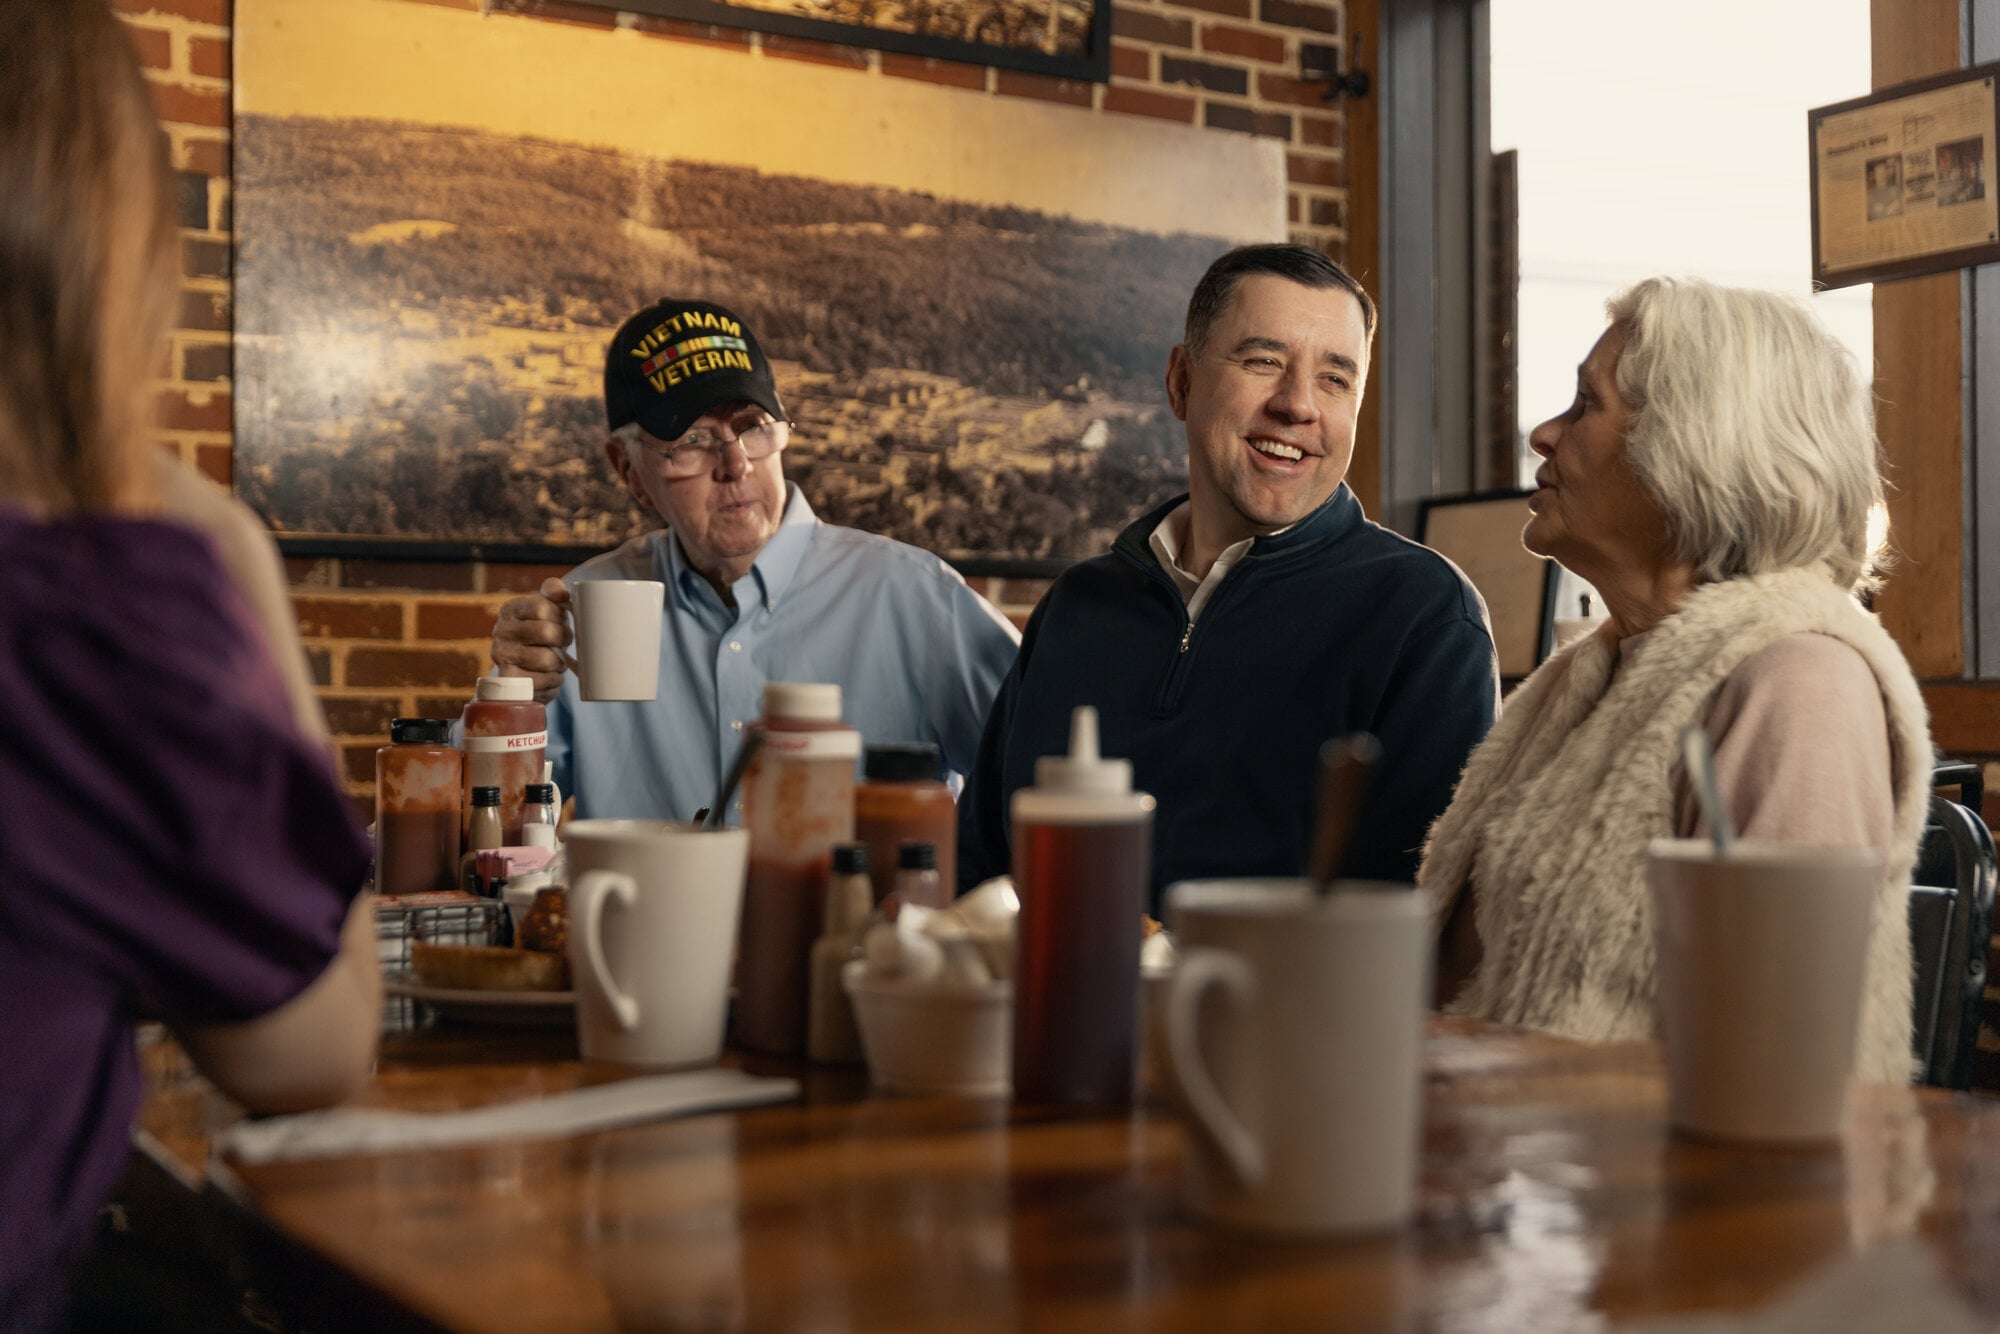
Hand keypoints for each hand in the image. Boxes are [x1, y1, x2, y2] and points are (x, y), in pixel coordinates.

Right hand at [491, 577, 573, 703]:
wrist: (523, 674)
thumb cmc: (541, 637)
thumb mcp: (547, 610)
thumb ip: (554, 593)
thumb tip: (561, 594)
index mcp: (510, 609)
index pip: (542, 607)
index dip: (560, 616)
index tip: (561, 622)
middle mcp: (501, 630)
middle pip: (547, 632)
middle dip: (564, 639)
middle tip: (563, 643)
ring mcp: (501, 656)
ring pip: (547, 659)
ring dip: (559, 663)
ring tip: (555, 661)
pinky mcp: (508, 680)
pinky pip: (542, 680)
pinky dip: (552, 680)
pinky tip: (549, 676)